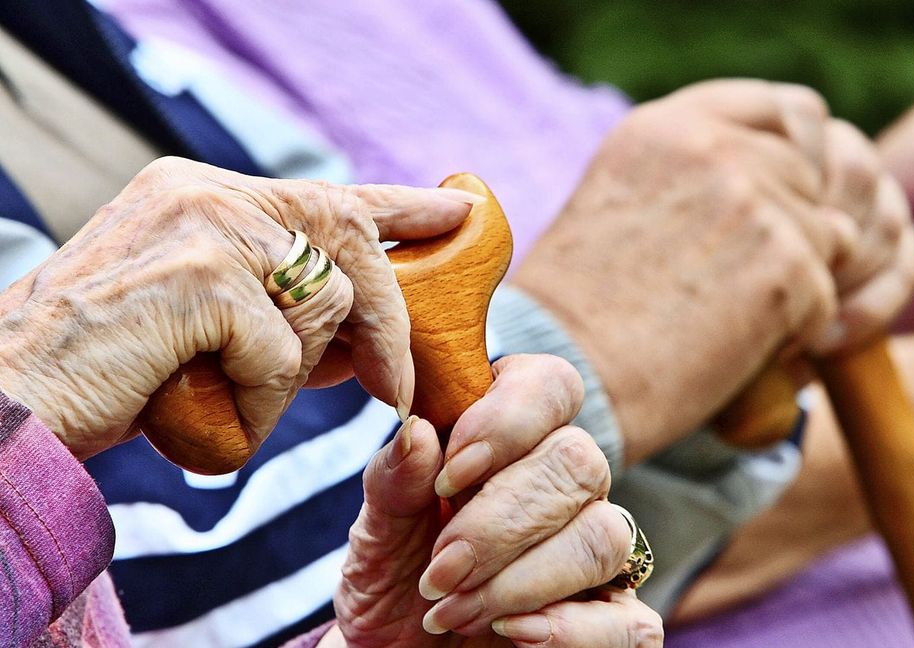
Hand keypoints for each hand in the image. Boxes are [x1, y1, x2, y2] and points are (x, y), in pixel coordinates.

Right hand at [0, 157, 474, 458]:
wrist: (15, 405)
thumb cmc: (108, 374)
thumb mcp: (209, 327)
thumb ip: (283, 310)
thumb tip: (371, 333)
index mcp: (203, 192)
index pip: (326, 193)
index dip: (401, 206)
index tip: (458, 210)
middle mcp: (206, 191)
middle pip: (349, 238)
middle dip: (387, 318)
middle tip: (396, 383)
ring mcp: (204, 227)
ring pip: (326, 303)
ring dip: (292, 378)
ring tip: (224, 399)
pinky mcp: (204, 279)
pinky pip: (285, 355)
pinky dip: (261, 405)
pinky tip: (209, 412)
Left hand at [334, 354, 662, 647]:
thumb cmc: (393, 579)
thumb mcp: (376, 531)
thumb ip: (395, 480)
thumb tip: (419, 432)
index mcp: (514, 436)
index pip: (552, 386)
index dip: (510, 420)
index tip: (450, 475)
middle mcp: (567, 484)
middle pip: (579, 462)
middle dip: (501, 524)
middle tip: (439, 571)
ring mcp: (596, 550)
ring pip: (605, 537)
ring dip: (523, 581)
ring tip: (454, 612)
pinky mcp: (614, 618)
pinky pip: (632, 620)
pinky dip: (575, 630)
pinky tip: (516, 634)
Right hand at [514, 79, 913, 460]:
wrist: (566, 376)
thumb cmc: (583, 307)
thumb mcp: (624, 198)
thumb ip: (697, 170)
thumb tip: (777, 172)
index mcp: (671, 125)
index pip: (791, 113)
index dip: (801, 163)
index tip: (782, 207)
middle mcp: (716, 149)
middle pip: (813, 181)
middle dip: (795, 233)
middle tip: (738, 287)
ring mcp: (755, 204)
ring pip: (829, 240)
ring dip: (796, 285)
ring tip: (725, 320)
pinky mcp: (786, 266)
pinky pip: (827, 298)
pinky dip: (795, 333)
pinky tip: (732, 349)